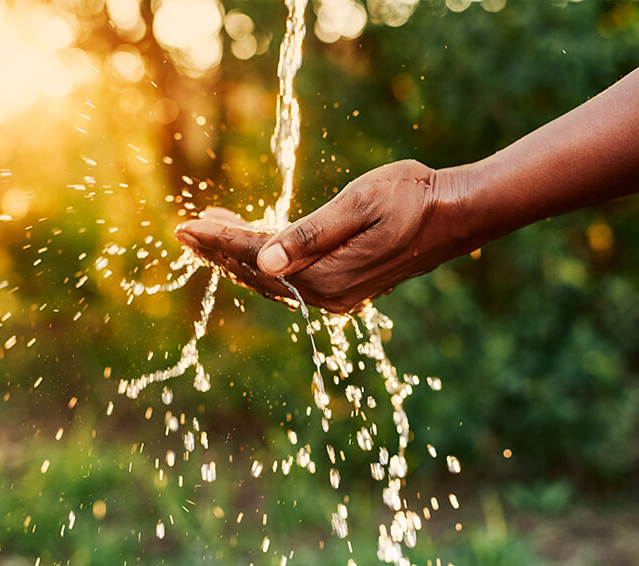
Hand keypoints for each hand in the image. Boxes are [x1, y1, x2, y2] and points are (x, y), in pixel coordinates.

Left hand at [176, 160, 480, 312]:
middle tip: (185, 231)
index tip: (184, 226)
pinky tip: (254, 244)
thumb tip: (263, 260)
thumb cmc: (412, 197)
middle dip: (219, 251)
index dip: (218, 241)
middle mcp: (328, 293)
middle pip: (257, 274)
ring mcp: (337, 294)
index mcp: (326, 274)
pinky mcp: (345, 286)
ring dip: (238, 256)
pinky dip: (265, 260)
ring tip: (209, 233)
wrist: (455, 214)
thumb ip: (310, 234)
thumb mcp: (359, 205)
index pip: (256, 257)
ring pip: (271, 278)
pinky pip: (291, 278)